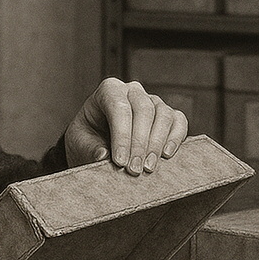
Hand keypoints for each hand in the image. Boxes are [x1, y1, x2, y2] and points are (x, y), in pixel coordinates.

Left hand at [64, 78, 187, 174]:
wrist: (97, 143)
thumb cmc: (87, 139)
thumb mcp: (79, 144)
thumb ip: (89, 149)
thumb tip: (103, 155)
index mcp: (109, 90)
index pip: (119, 108)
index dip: (122, 135)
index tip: (120, 161)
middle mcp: (133, 91)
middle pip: (144, 110)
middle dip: (139, 143)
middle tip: (134, 170)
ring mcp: (153, 101)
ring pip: (163, 115)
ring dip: (157, 144)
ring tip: (148, 167)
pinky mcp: (168, 115)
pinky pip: (179, 122)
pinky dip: (175, 138)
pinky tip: (167, 156)